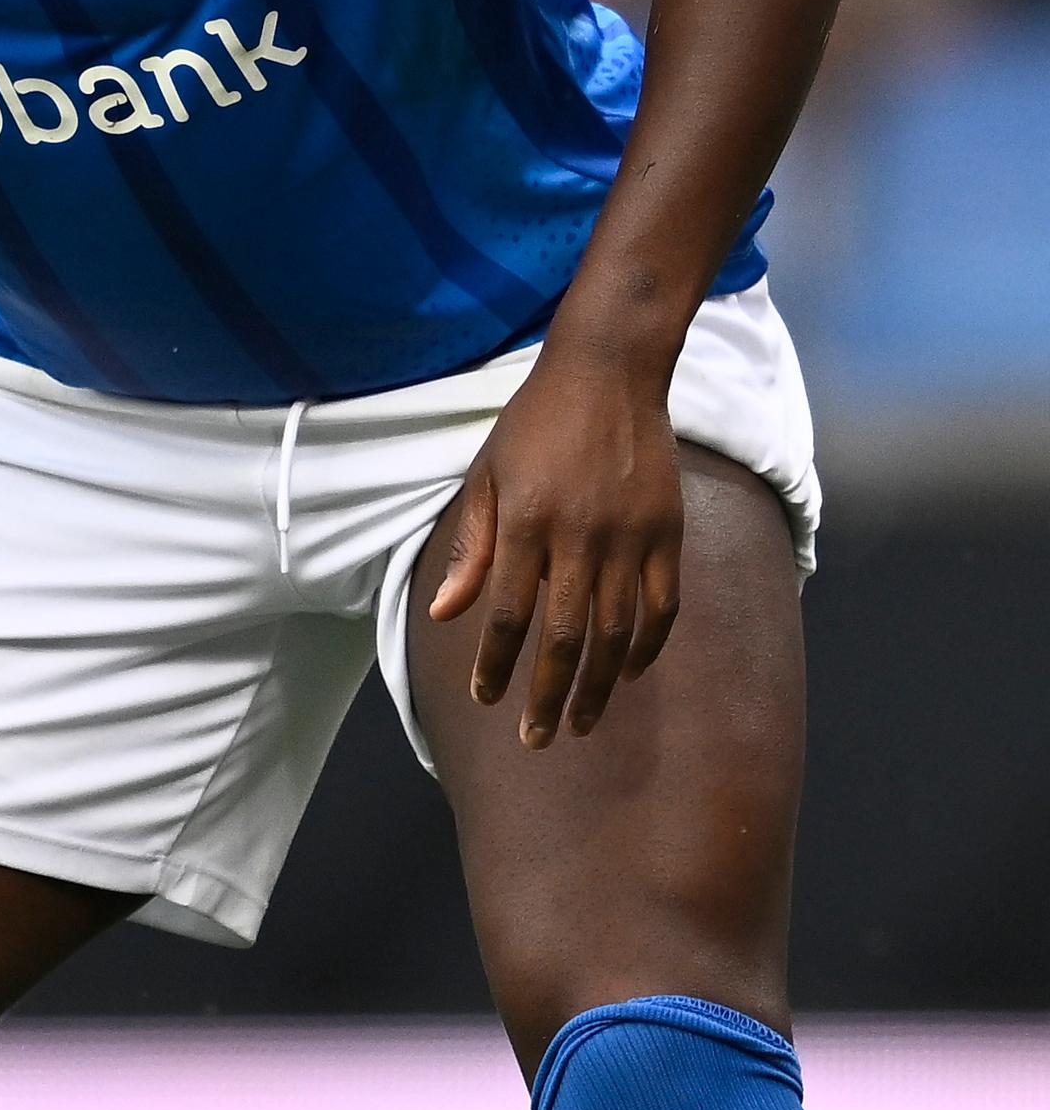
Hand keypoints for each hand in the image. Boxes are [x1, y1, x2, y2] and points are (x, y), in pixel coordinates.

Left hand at [426, 342, 684, 747]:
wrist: (606, 371)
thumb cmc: (535, 422)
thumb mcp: (489, 475)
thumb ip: (472, 548)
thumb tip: (444, 613)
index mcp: (525, 521)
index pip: (506, 615)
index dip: (496, 666)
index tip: (487, 702)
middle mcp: (577, 535)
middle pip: (565, 639)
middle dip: (547, 696)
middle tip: (536, 738)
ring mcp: (628, 536)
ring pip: (616, 635)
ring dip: (599, 688)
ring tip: (583, 723)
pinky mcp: (666, 532)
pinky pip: (662, 607)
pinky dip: (647, 648)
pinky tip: (629, 673)